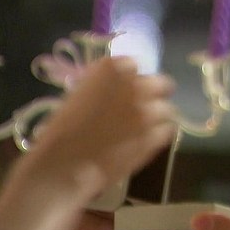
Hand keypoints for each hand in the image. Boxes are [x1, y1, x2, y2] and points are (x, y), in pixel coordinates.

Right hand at [32, 56, 177, 196]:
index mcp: (114, 69)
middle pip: (161, 83)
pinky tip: (143, 140)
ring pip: (167, 109)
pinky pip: (166, 130)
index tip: (121, 88)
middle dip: (153, 93)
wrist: (65, 164)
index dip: (129, 78)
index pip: (133, 65)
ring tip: (141, 126)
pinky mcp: (156, 136)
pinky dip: (157, 133)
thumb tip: (116, 88)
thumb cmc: (62, 129)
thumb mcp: (79, 93)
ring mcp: (151, 111)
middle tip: (140, 105)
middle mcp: (138, 85)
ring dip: (156, 115)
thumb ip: (104, 84)